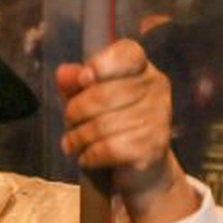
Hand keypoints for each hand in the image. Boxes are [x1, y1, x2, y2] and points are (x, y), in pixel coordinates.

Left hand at [55, 38, 196, 222]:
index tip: (84, 80)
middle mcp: (156, 88)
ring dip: (78, 138)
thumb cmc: (111, 124)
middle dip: (75, 111)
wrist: (141, 168)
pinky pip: (109, 148)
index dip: (102, 64)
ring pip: (102, 125)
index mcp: (141, 68)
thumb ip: (75, 83)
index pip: (127, 53)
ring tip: (72, 144)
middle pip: (104, 93)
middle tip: (69, 122)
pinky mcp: (154, 147)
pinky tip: (86, 157)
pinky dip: (90, 155)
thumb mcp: (88, 99)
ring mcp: (159, 118)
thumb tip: (63, 74)